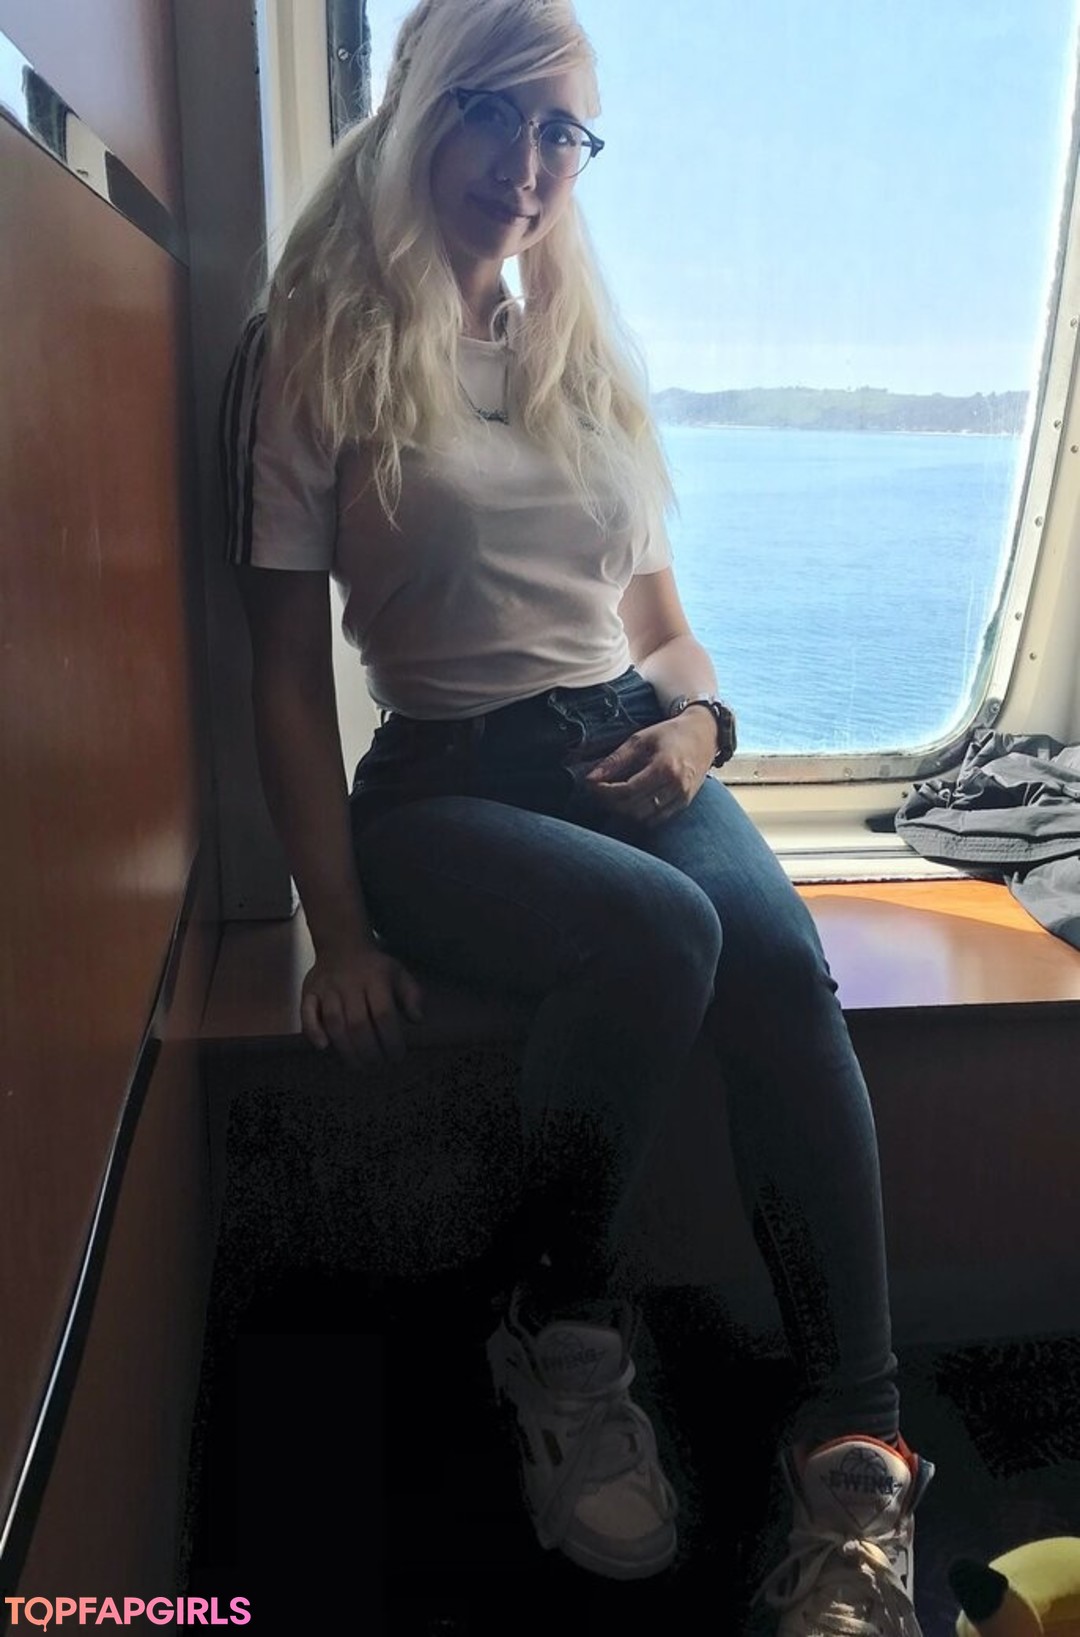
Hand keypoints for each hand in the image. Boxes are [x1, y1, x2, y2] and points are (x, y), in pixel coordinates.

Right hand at [300, 943, 423, 1067]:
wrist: (341, 943)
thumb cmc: (374, 967)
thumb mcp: (399, 973)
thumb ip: (412, 995)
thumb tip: (417, 1019)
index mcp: (375, 978)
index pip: (383, 1014)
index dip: (391, 1039)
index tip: (397, 1056)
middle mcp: (350, 983)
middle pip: (358, 1022)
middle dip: (369, 1050)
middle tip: (377, 1066)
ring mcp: (327, 988)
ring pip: (334, 1022)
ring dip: (346, 1048)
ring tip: (358, 1065)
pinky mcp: (309, 991)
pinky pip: (306, 1012)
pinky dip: (313, 1030)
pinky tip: (324, 1047)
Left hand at [584, 711, 716, 825]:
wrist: (704, 735)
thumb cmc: (669, 734)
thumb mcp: (640, 740)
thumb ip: (616, 760)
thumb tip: (590, 778)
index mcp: (665, 767)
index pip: (627, 790)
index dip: (605, 792)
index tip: (591, 785)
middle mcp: (676, 786)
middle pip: (634, 808)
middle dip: (611, 803)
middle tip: (598, 791)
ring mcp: (682, 797)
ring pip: (644, 818)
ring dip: (624, 811)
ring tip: (613, 796)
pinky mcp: (684, 804)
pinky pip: (656, 820)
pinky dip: (640, 815)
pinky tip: (631, 802)